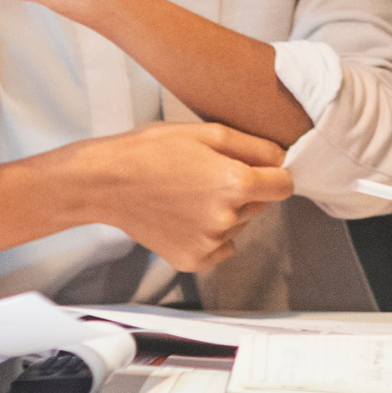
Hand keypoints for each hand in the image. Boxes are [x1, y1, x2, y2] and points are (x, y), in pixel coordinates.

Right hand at [66, 122, 294, 273]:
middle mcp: (229, 218)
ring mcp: (211, 243)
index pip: (284, 185)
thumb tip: (283, 158)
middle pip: (261, 205)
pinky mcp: (194, 260)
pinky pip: (221, 248)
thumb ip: (252, 145)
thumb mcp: (204, 132)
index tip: (260, 169)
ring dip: (225, 211)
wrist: (107, 182)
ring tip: (189, 193)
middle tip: (208, 174)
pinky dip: (211, 235)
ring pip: (239, 225)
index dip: (274, 174)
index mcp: (236, 182)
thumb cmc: (152, 149)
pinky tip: (184, 216)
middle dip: (245, 190)